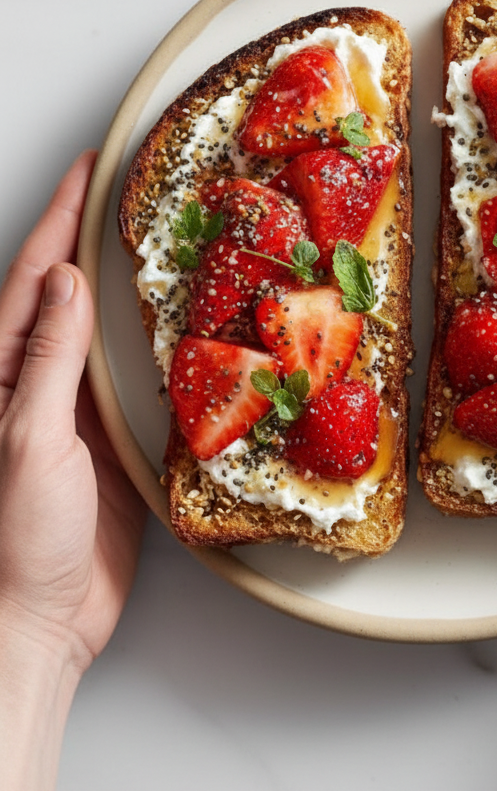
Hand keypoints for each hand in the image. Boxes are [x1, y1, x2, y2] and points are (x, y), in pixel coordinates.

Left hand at [0, 151, 145, 673]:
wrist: (40, 621)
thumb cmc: (16, 540)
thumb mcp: (27, 439)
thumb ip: (47, 360)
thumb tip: (66, 282)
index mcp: (0, 374)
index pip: (33, 278)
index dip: (62, 220)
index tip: (92, 169)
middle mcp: (35, 385)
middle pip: (70, 296)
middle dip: (99, 241)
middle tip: (139, 194)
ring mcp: (74, 415)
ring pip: (107, 336)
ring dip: (135, 292)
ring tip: (171, 248)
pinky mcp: (111, 447)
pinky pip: (137, 386)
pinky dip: (160, 354)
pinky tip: (185, 333)